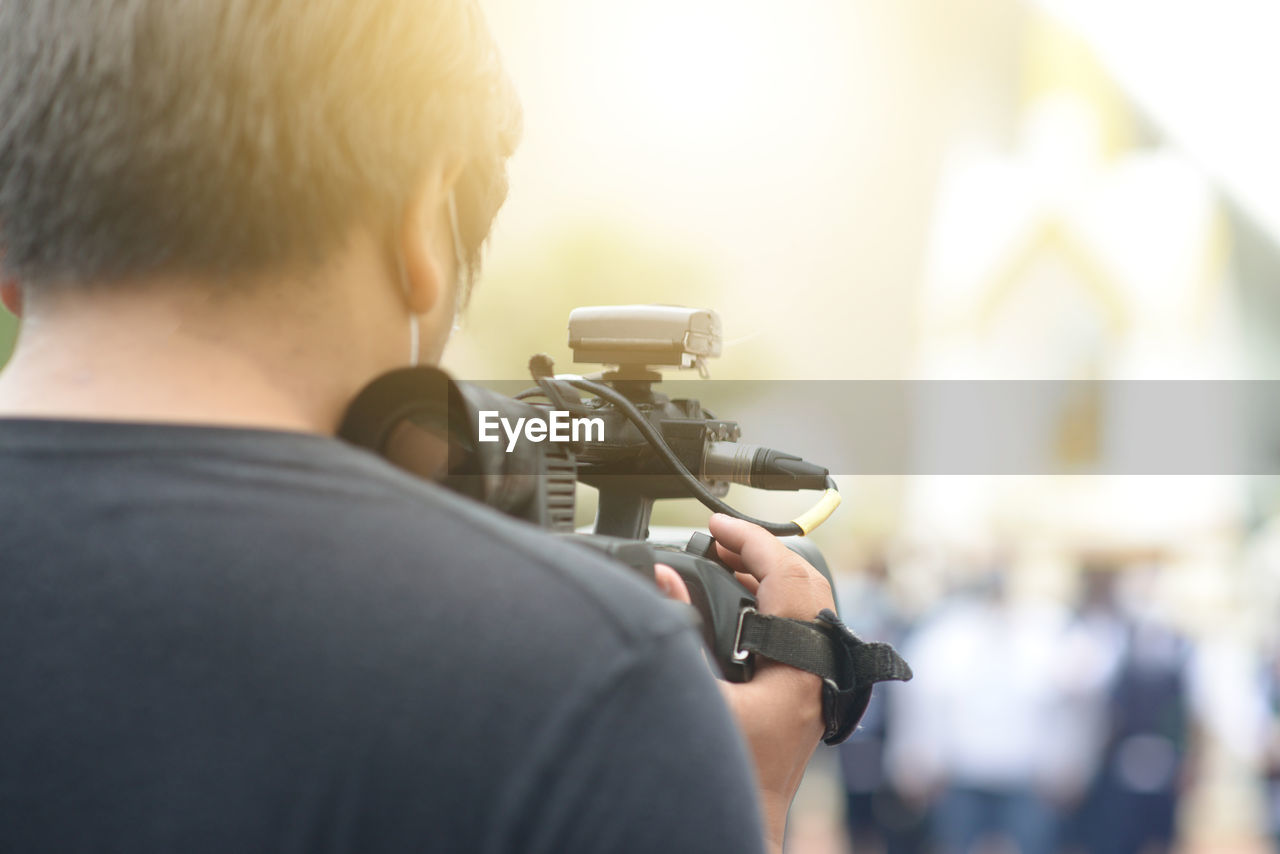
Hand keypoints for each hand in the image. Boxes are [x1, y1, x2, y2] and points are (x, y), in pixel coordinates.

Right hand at [654, 513, 832, 853]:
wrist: (741, 825)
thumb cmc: (721, 776)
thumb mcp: (689, 696)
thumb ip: (676, 633)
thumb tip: (666, 579)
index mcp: (796, 673)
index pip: (787, 578)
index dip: (751, 540)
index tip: (717, 524)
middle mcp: (814, 677)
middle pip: (807, 585)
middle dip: (763, 550)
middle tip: (720, 537)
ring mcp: (812, 687)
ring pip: (806, 606)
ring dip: (768, 576)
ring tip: (723, 559)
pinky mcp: (800, 696)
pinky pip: (797, 630)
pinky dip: (771, 603)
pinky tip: (735, 600)